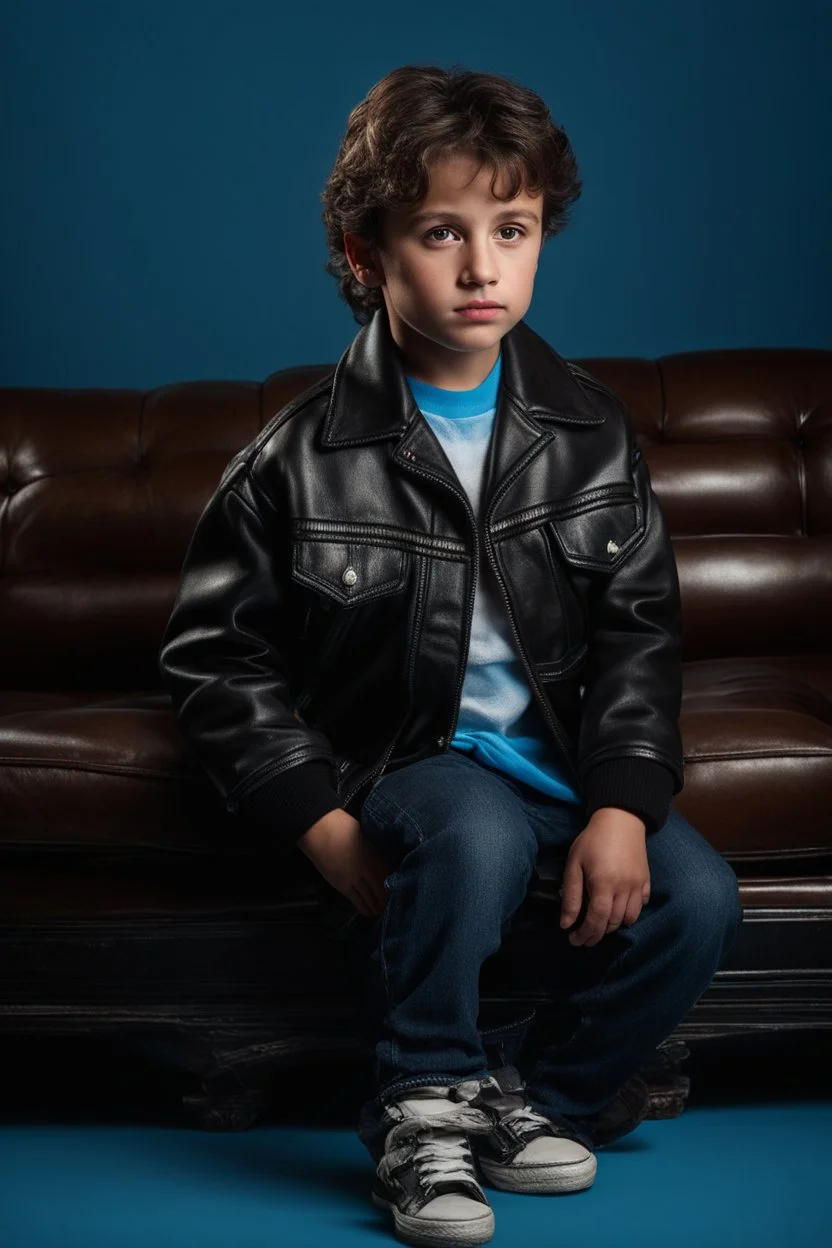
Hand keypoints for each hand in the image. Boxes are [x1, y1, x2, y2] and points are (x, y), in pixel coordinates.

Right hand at [297, 808, 395, 916]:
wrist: (323, 830)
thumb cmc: (347, 830)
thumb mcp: (370, 840)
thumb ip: (381, 856)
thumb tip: (392, 868)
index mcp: (380, 858)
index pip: (394, 881)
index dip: (398, 891)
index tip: (402, 896)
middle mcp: (371, 871)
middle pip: (384, 894)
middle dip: (388, 903)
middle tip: (393, 909)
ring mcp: (356, 880)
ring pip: (372, 900)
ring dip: (377, 908)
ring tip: (381, 912)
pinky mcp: (344, 886)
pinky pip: (358, 902)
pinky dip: (365, 909)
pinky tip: (368, 912)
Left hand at [559, 808, 650, 946]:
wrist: (621, 819)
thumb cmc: (592, 840)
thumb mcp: (574, 864)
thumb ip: (571, 896)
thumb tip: (566, 924)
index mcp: (604, 884)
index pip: (596, 921)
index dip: (585, 935)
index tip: (574, 940)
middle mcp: (624, 889)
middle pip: (612, 923)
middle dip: (597, 934)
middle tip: (583, 936)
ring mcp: (638, 886)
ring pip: (629, 919)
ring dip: (613, 925)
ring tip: (600, 921)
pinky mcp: (646, 881)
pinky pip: (641, 906)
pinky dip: (630, 912)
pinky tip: (618, 907)